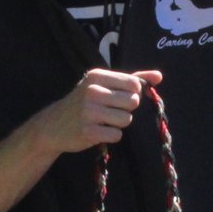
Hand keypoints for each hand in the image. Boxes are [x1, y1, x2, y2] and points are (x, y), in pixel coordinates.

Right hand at [33, 67, 162, 153]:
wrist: (54, 125)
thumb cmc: (84, 102)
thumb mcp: (104, 85)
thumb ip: (133, 78)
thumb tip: (158, 76)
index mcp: (97, 76)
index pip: (134, 85)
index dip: (132, 94)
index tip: (119, 98)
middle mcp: (92, 91)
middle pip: (133, 102)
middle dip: (126, 109)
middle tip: (110, 111)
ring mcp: (89, 112)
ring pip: (126, 119)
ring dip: (119, 123)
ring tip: (104, 121)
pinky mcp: (88, 131)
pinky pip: (116, 135)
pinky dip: (111, 135)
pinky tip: (99, 131)